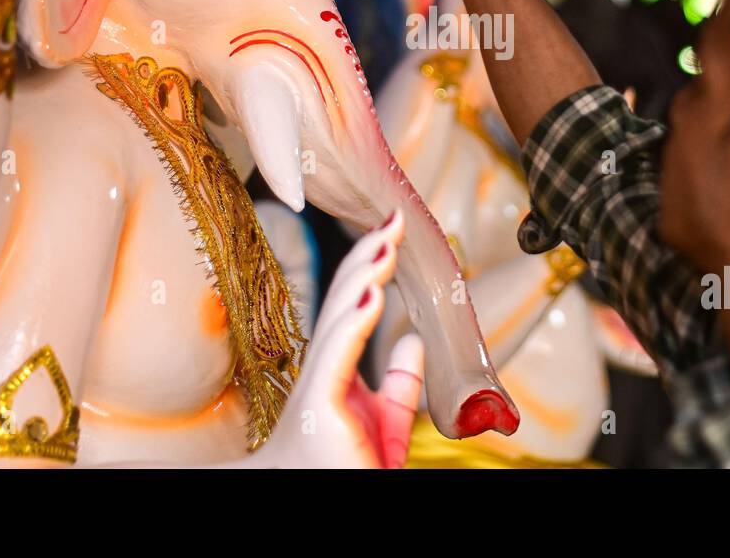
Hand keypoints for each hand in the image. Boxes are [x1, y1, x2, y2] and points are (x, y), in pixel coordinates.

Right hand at [259, 210, 423, 467]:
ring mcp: (318, 387)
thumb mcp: (386, 426)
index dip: (371, 265)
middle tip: (394, 218)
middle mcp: (322, 371)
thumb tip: (413, 338)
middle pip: (344, 299)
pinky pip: (339, 356)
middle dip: (369, 256)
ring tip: (387, 244)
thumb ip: (400, 384)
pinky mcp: (321, 407)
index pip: (353, 303)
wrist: (315, 511)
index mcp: (335, 371)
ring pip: (341, 317)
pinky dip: (356, 321)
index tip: (393, 232)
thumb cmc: (342, 474)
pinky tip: (374, 292)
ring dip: (365, 276)